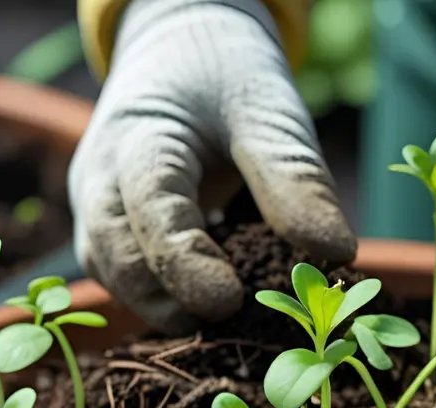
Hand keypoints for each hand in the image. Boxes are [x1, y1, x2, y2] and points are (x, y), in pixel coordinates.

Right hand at [69, 0, 355, 330]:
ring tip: (231, 324)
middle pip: (113, 256)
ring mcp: (98, 211)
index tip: (229, 302)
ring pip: (115, 278)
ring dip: (166, 308)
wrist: (182, 56)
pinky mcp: (112, 235)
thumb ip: (296, 180)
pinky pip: (129, 282)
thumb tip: (337, 255)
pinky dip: (168, 301)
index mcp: (137, 137)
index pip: (149, 207)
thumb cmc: (227, 81)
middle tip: (231, 322)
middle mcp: (99, 179)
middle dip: (166, 299)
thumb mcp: (270, 114)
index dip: (184, 261)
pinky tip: (217, 311)